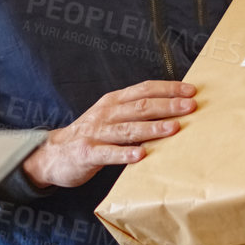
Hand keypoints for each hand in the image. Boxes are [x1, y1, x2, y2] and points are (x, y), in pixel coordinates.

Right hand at [20, 80, 196, 188]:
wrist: (54, 153)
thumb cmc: (91, 135)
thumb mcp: (111, 116)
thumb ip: (135, 113)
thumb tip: (171, 110)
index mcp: (113, 101)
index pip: (144, 89)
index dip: (167, 89)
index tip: (191, 91)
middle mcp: (106, 113)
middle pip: (140, 106)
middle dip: (167, 106)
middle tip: (190, 107)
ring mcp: (96, 133)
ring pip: (127, 128)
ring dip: (152, 128)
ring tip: (174, 128)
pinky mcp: (87, 153)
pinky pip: (108, 153)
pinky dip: (124, 154)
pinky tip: (141, 156)